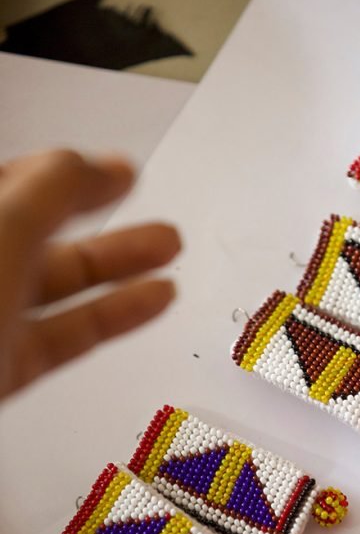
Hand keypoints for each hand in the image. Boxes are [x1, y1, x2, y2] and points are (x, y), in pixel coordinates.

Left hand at [0, 149, 179, 398]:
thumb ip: (50, 192)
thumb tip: (98, 164)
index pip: (10, 179)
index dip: (66, 170)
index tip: (117, 169)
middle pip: (38, 227)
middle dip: (100, 212)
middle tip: (144, 199)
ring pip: (57, 284)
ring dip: (119, 265)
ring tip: (168, 248)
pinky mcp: (2, 370)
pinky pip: (67, 334)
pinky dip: (115, 315)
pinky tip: (152, 299)